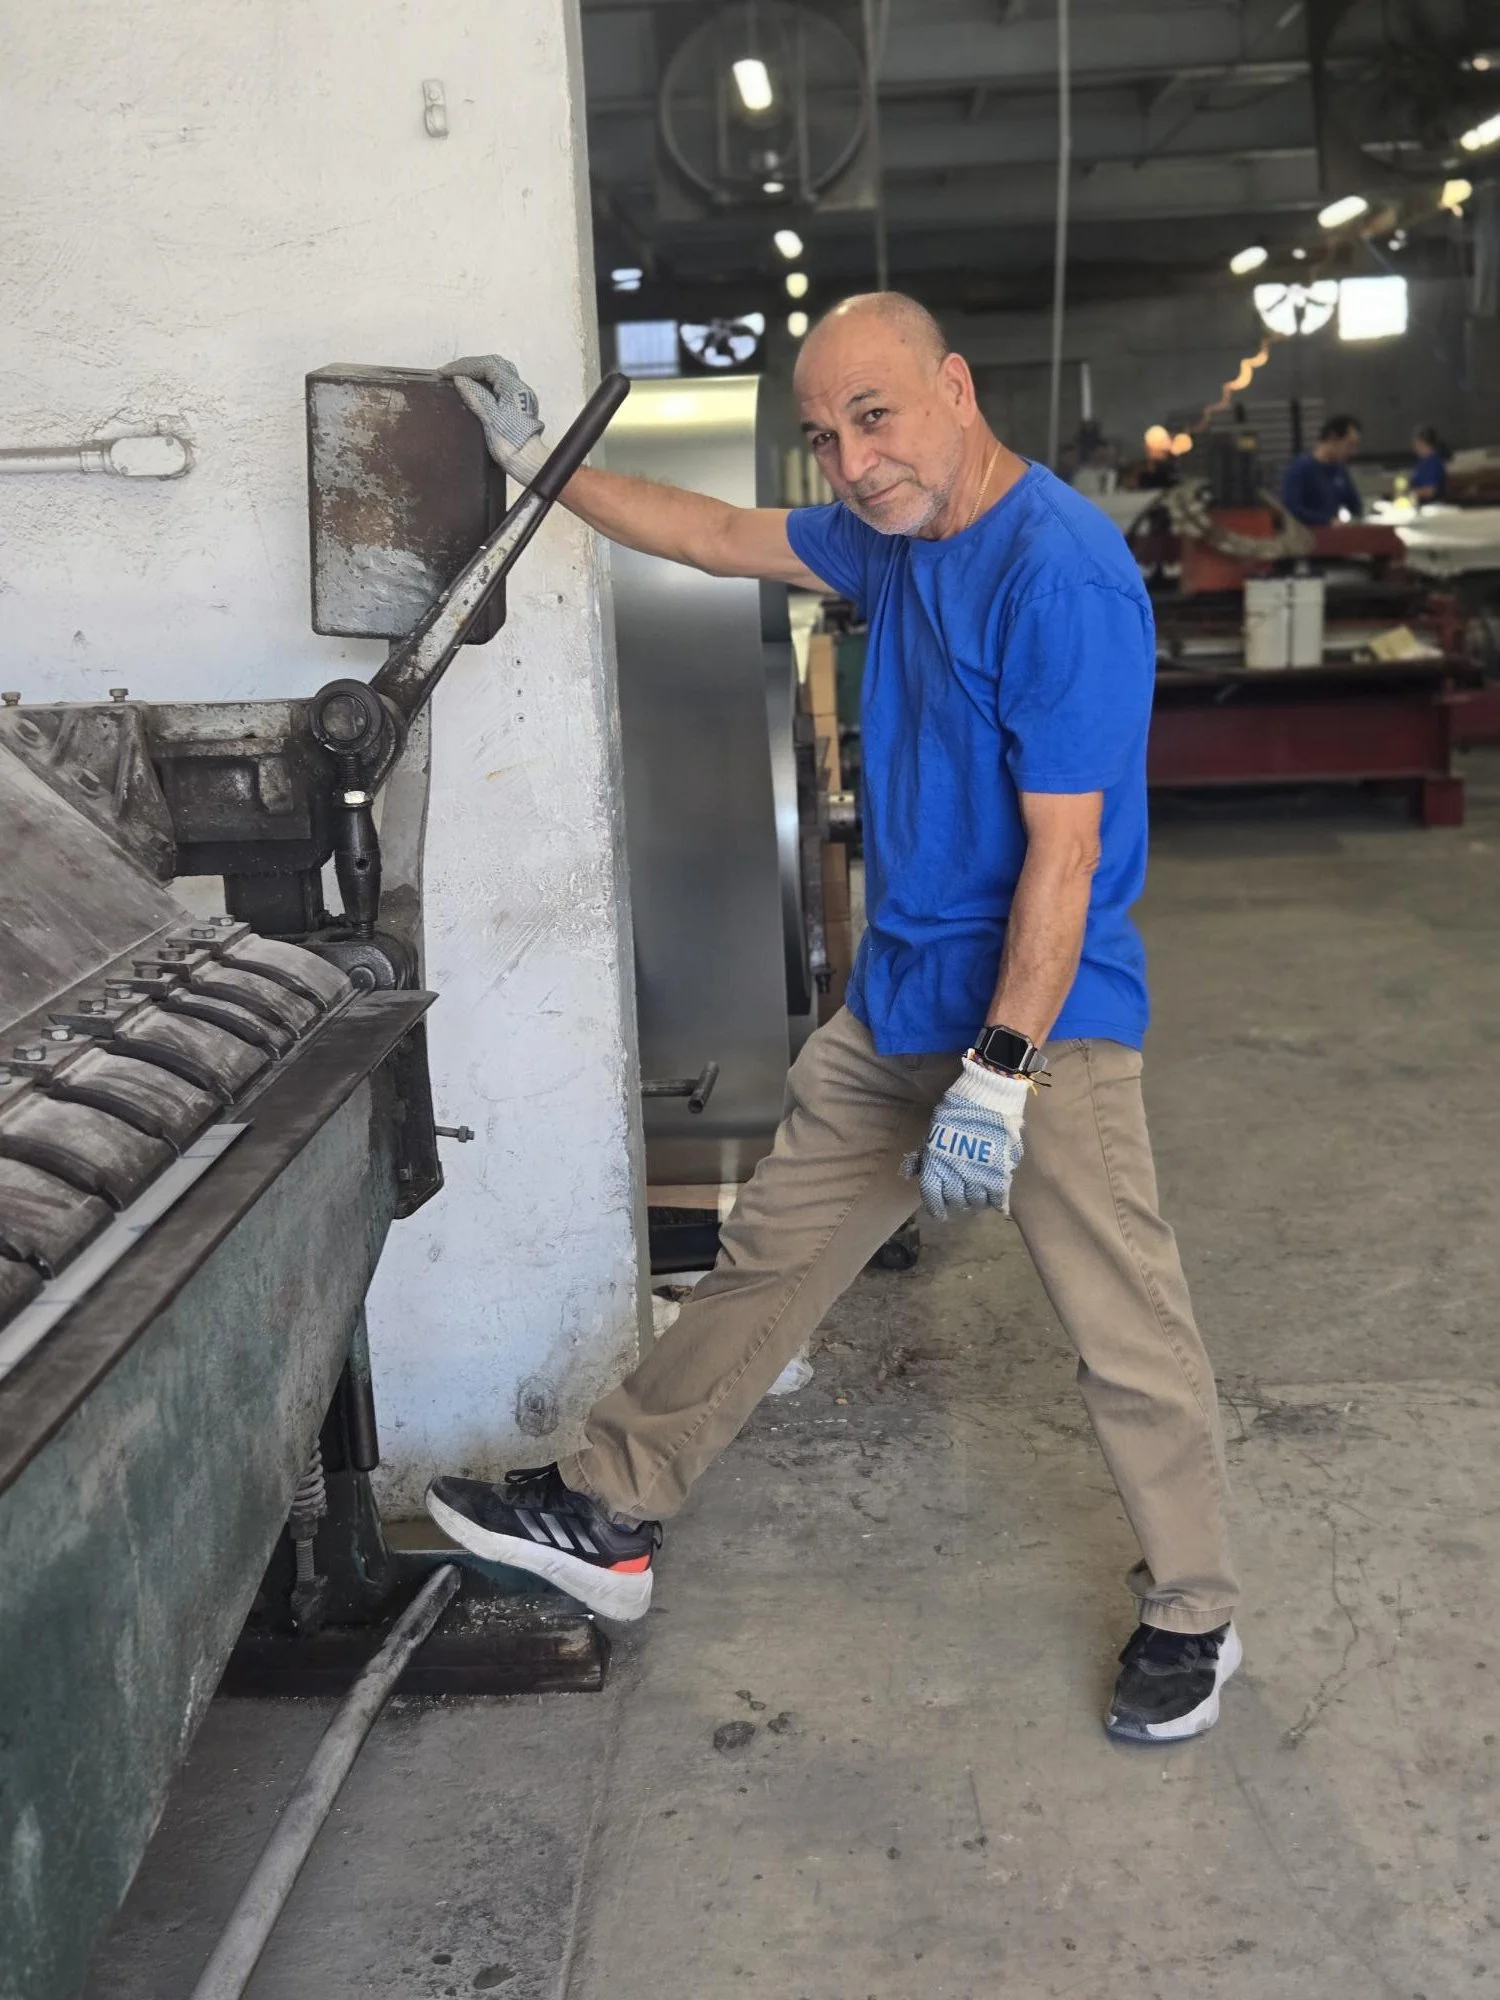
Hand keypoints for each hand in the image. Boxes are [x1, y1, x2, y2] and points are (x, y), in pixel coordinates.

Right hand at [441, 353, 546, 482]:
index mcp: (513, 387)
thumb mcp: (490, 419)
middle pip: (493, 364)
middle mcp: (518, 386)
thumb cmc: (511, 443)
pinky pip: (499, 383)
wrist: (528, 462)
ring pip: (497, 372)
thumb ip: (476, 396)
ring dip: (477, 371)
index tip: (444, 372)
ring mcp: (519, 395)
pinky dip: (483, 380)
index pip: (487, 365)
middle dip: (470, 365)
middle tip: (451, 371)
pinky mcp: (516, 405)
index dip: (464, 366)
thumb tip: (460, 379)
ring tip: (458, 375)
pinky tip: (473, 386)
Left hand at [902, 1057, 1028, 1221]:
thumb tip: (910, 1173)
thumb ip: (924, 1155)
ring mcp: (979, 1176)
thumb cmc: (956, 1110)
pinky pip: (997, 1196)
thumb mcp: (934, 1131)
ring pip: (976, 1201)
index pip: (932, 1196)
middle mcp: (956, 1175)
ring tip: (977, 1194)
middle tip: (960, 1197)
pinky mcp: (1000, 1173)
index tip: (940, 1212)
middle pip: (956, 1200)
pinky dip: (995, 1201)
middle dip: (956, 1201)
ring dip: (975, 1200)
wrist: (986, 1097)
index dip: (936, 1208)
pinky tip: (995, 1200)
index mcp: (936, 1164)